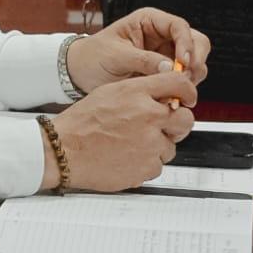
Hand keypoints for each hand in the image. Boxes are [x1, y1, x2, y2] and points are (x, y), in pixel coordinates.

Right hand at [43, 72, 196, 190]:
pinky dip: (145, 163)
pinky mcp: (148, 167)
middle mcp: (148, 116)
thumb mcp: (109, 93)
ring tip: (130, 144)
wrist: (64, 150)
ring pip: (171, 146)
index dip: (188, 92)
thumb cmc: (81, 123)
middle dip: (176, 124)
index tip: (187, 99)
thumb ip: (140, 92)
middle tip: (158, 127)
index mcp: (137, 93)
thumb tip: (165, 96)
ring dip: (157, 146)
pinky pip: (158, 165)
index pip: (180, 85)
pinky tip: (126, 157)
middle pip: (186, 119)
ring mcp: (150, 144)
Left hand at [65, 7, 210, 94]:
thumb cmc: (93, 56)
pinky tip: (171, 95)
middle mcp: (162, 35)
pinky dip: (183, 87)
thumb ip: (143, 60)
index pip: (179, 26)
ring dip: (191, 76)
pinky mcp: (166, 72)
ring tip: (175, 88)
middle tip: (185, 78)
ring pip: (195, 61)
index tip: (183, 62)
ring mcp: (167, 54)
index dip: (186, 43)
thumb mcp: (115, 56)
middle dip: (195, 60)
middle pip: (196, 42)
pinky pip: (185, 78)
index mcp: (149, 21)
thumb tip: (169, 68)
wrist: (80, 73)